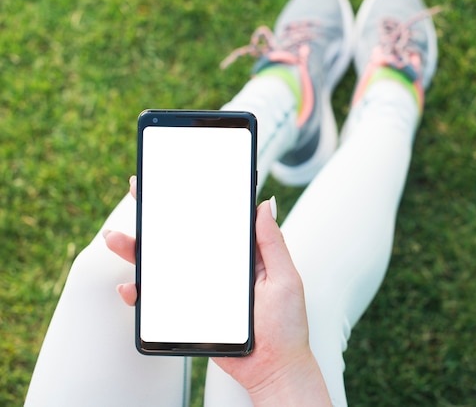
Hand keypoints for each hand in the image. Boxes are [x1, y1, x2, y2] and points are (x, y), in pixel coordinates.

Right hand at [104, 176, 330, 405]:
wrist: (272, 368)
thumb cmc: (286, 326)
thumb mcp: (285, 279)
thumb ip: (271, 243)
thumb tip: (264, 204)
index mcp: (240, 255)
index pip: (212, 222)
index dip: (192, 201)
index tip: (174, 179)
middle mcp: (217, 268)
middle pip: (181, 239)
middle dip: (156, 218)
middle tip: (137, 194)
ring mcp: (200, 289)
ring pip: (164, 266)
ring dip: (138, 251)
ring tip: (117, 239)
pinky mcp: (189, 312)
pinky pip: (160, 300)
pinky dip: (141, 292)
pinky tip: (131, 286)